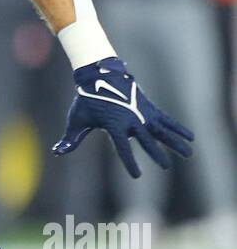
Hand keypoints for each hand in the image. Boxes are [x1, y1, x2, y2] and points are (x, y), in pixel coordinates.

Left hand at [53, 56, 193, 178]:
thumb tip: (57, 151)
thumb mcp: (78, 119)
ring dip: (175, 142)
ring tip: (189, 153)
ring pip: (161, 130)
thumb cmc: (87, 99)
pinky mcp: (148, 107)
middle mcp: (130, 119)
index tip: (137, 175)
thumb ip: (71, 138)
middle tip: (165, 167)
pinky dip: (177, 128)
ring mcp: (142, 112)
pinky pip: (165, 120)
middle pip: (146, 139)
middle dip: (156, 153)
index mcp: (114, 124)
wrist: (99, 73)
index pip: (123, 148)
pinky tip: (190, 137)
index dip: (130, 162)